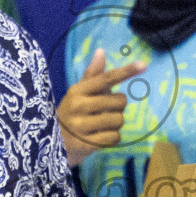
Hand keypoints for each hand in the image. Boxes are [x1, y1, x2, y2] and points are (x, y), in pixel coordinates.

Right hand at [57, 49, 146, 166]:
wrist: (52, 144)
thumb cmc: (71, 114)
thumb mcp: (77, 94)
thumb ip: (92, 75)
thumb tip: (101, 51)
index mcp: (77, 91)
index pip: (105, 79)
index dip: (125, 71)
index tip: (143, 65)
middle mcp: (78, 106)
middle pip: (119, 101)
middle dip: (118, 107)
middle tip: (106, 111)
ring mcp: (81, 126)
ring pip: (119, 120)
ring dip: (116, 124)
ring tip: (102, 126)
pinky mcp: (86, 144)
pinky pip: (115, 137)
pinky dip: (113, 138)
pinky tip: (101, 138)